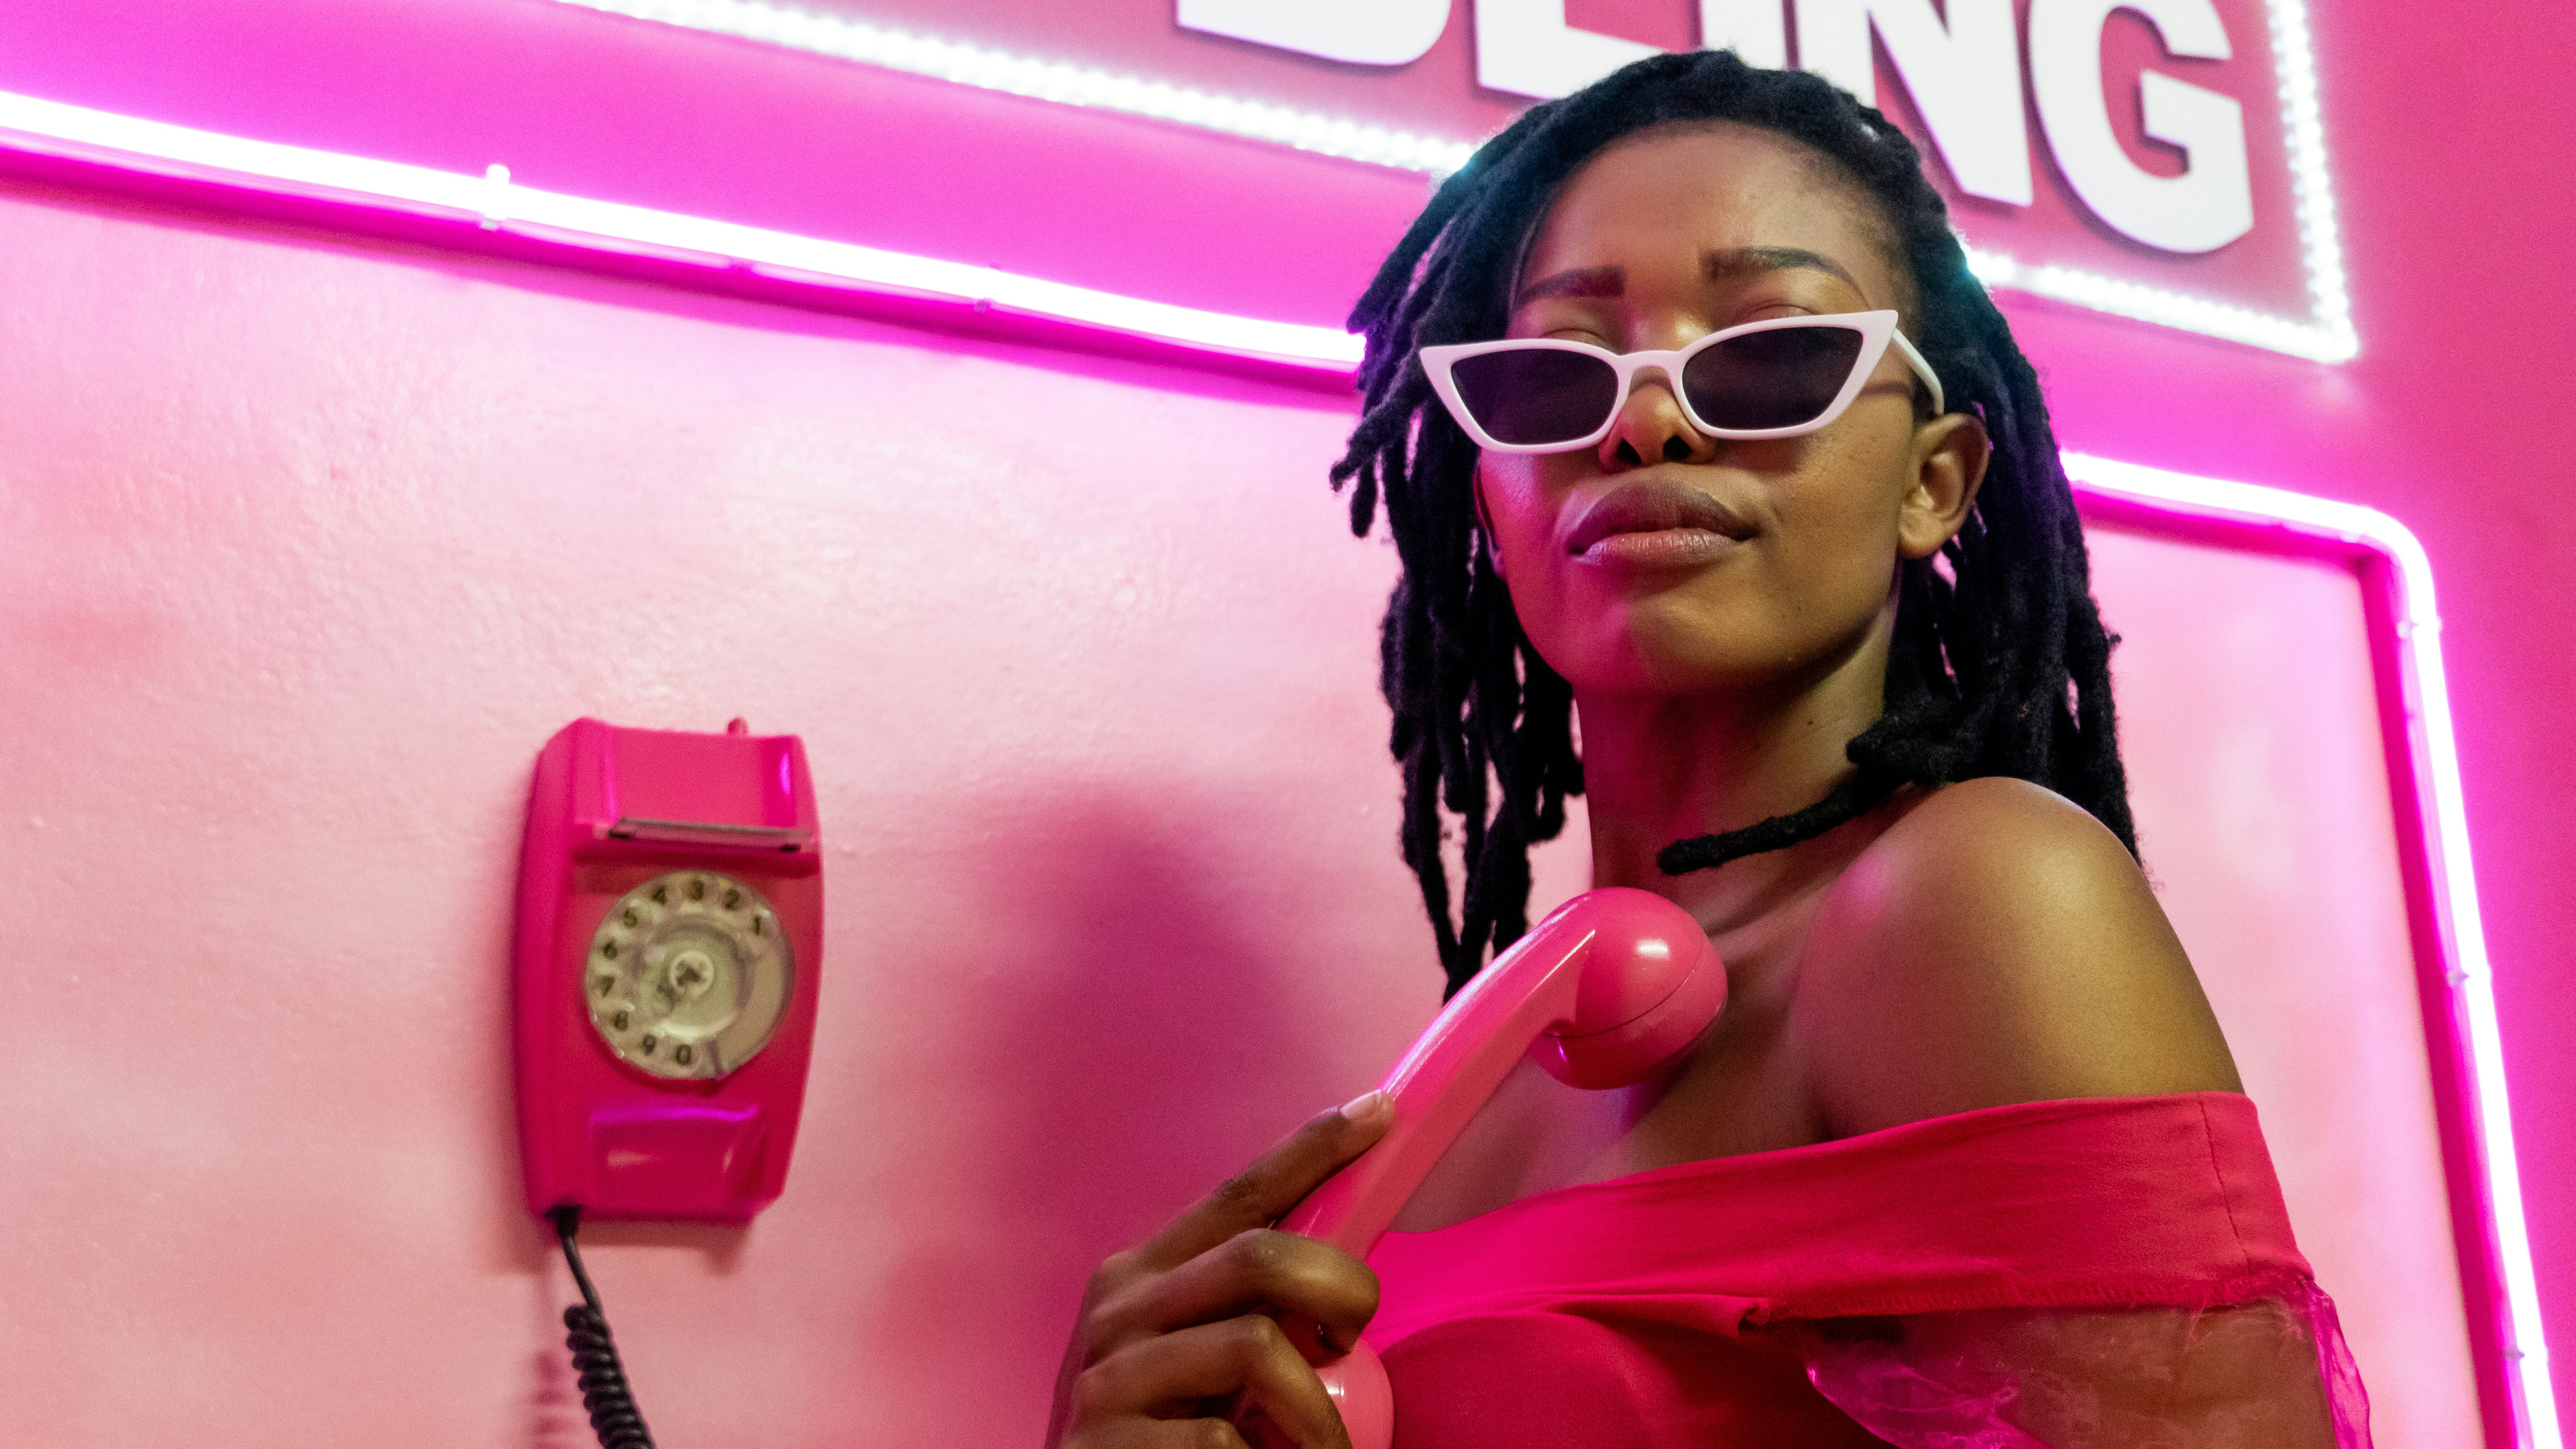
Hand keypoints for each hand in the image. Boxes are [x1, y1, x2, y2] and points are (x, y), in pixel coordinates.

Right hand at [1045, 1091, 1394, 1447]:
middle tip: (1351, 1337)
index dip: (1311, 1151)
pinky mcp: (1109, 1446)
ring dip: (1315, 1410)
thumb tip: (1339, 1269)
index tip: (1377, 1112)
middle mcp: (1118, 1311)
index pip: (1238, 1195)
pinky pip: (1223, 1441)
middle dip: (1339, 1289)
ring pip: (1254, 1347)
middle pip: (1259, 1256)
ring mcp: (1109, 1378)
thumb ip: (1246, 1306)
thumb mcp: (1194, 1353)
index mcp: (1141, 1275)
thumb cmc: (1159, 1433)